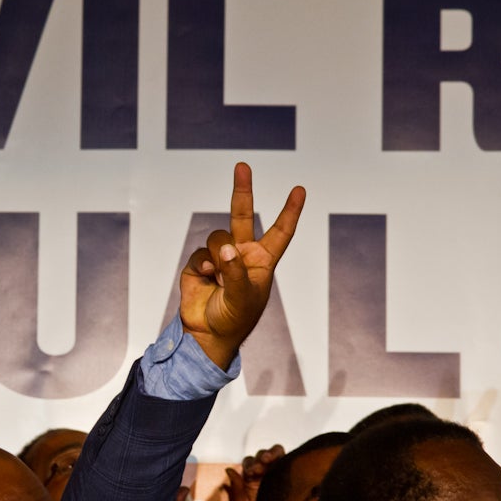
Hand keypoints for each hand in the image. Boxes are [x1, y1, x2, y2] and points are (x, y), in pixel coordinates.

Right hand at [180, 162, 304, 368]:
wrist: (206, 334)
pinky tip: (206, 278)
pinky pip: (200, 252)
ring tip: (218, 275)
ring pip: (218, 236)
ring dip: (218, 253)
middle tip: (243, 166)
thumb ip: (237, 273)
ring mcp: (220, 257)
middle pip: (242, 216)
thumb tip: (226, 249)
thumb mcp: (244, 298)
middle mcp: (242, 254)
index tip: (300, 190)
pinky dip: (203, 264)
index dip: (290, 211)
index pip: (280, 232)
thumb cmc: (234, 319)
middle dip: (242, 190)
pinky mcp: (200, 264)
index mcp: (262, 261)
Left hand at [223, 444, 285, 500]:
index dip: (250, 465)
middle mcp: (265, 472)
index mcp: (252, 478)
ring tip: (268, 460)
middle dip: (259, 459)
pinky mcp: (293, 474)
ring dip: (271, 453)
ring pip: (276, 453)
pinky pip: (289, 460)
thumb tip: (229, 470)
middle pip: (261, 456)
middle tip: (259, 469)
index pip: (250, 463)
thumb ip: (235, 489)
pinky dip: (284, 457)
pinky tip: (282, 463)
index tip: (251, 474)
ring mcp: (279, 471)